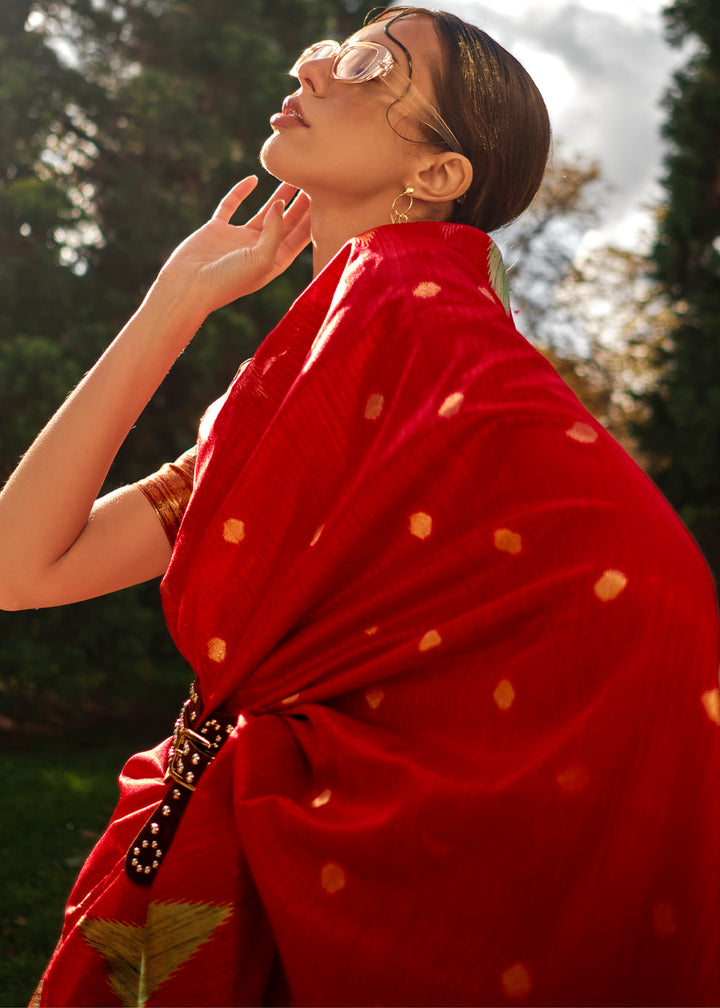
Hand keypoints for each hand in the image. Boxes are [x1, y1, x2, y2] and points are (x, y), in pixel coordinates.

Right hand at [153, 177, 311, 318]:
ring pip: (263, 212)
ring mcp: (238, 239)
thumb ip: (276, 231)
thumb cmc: (228, 281)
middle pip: (286, 223)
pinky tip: (253, 179)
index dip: (313, 219)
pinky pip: (231, 206)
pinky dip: (240, 192)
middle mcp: (259, 250)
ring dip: (278, 195)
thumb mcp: (261, 258)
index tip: (327, 197)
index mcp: (274, 262)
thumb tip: (281, 203)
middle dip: (300, 204)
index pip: (300, 238)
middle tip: (315, 180)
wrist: (188, 286)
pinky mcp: (217, 229)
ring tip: (292, 174)